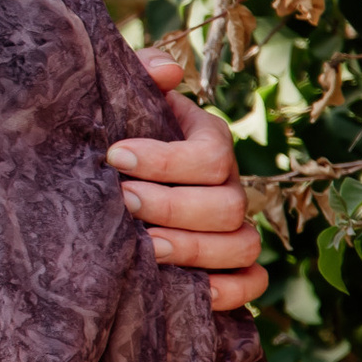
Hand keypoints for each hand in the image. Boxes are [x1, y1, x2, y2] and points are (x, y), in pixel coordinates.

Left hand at [117, 51, 265, 311]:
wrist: (109, 174)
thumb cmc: (116, 131)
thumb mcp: (124, 95)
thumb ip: (142, 72)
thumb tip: (167, 72)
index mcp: (208, 141)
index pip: (211, 153)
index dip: (166, 159)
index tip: (114, 156)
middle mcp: (228, 185)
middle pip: (227, 204)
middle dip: (173, 206)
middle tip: (123, 202)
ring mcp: (233, 227)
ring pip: (241, 244)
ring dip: (194, 249)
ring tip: (146, 246)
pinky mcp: (231, 266)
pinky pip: (252, 282)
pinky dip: (228, 290)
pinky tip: (186, 288)